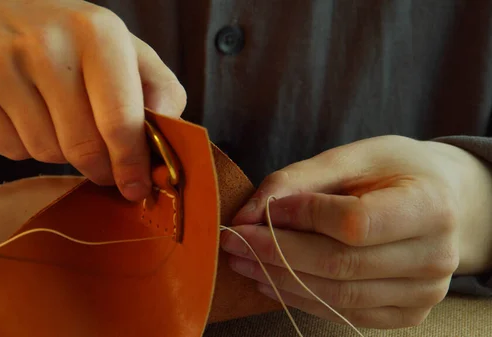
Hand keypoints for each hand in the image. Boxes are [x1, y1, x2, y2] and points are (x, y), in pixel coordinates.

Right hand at [0, 0, 185, 200]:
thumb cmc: (72, 41)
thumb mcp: (124, 50)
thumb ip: (159, 90)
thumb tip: (169, 134)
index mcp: (97, 33)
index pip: (120, 120)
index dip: (132, 164)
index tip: (137, 189)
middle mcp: (46, 45)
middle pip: (83, 147)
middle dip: (100, 168)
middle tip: (104, 167)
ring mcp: (1, 67)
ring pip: (47, 153)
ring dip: (63, 153)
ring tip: (61, 121)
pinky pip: (12, 151)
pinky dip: (27, 147)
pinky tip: (28, 116)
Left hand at [220, 135, 491, 328]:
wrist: (443, 202)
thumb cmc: (395, 172)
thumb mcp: (354, 156)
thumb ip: (300, 179)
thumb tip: (249, 212)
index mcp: (430, 206)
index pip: (353, 223)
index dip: (301, 217)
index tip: (261, 210)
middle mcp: (435, 256)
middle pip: (339, 265)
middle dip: (275, 253)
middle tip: (233, 240)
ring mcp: (424, 292)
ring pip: (336, 295)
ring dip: (279, 279)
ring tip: (243, 260)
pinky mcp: (407, 312)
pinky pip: (344, 312)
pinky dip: (300, 297)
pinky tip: (271, 279)